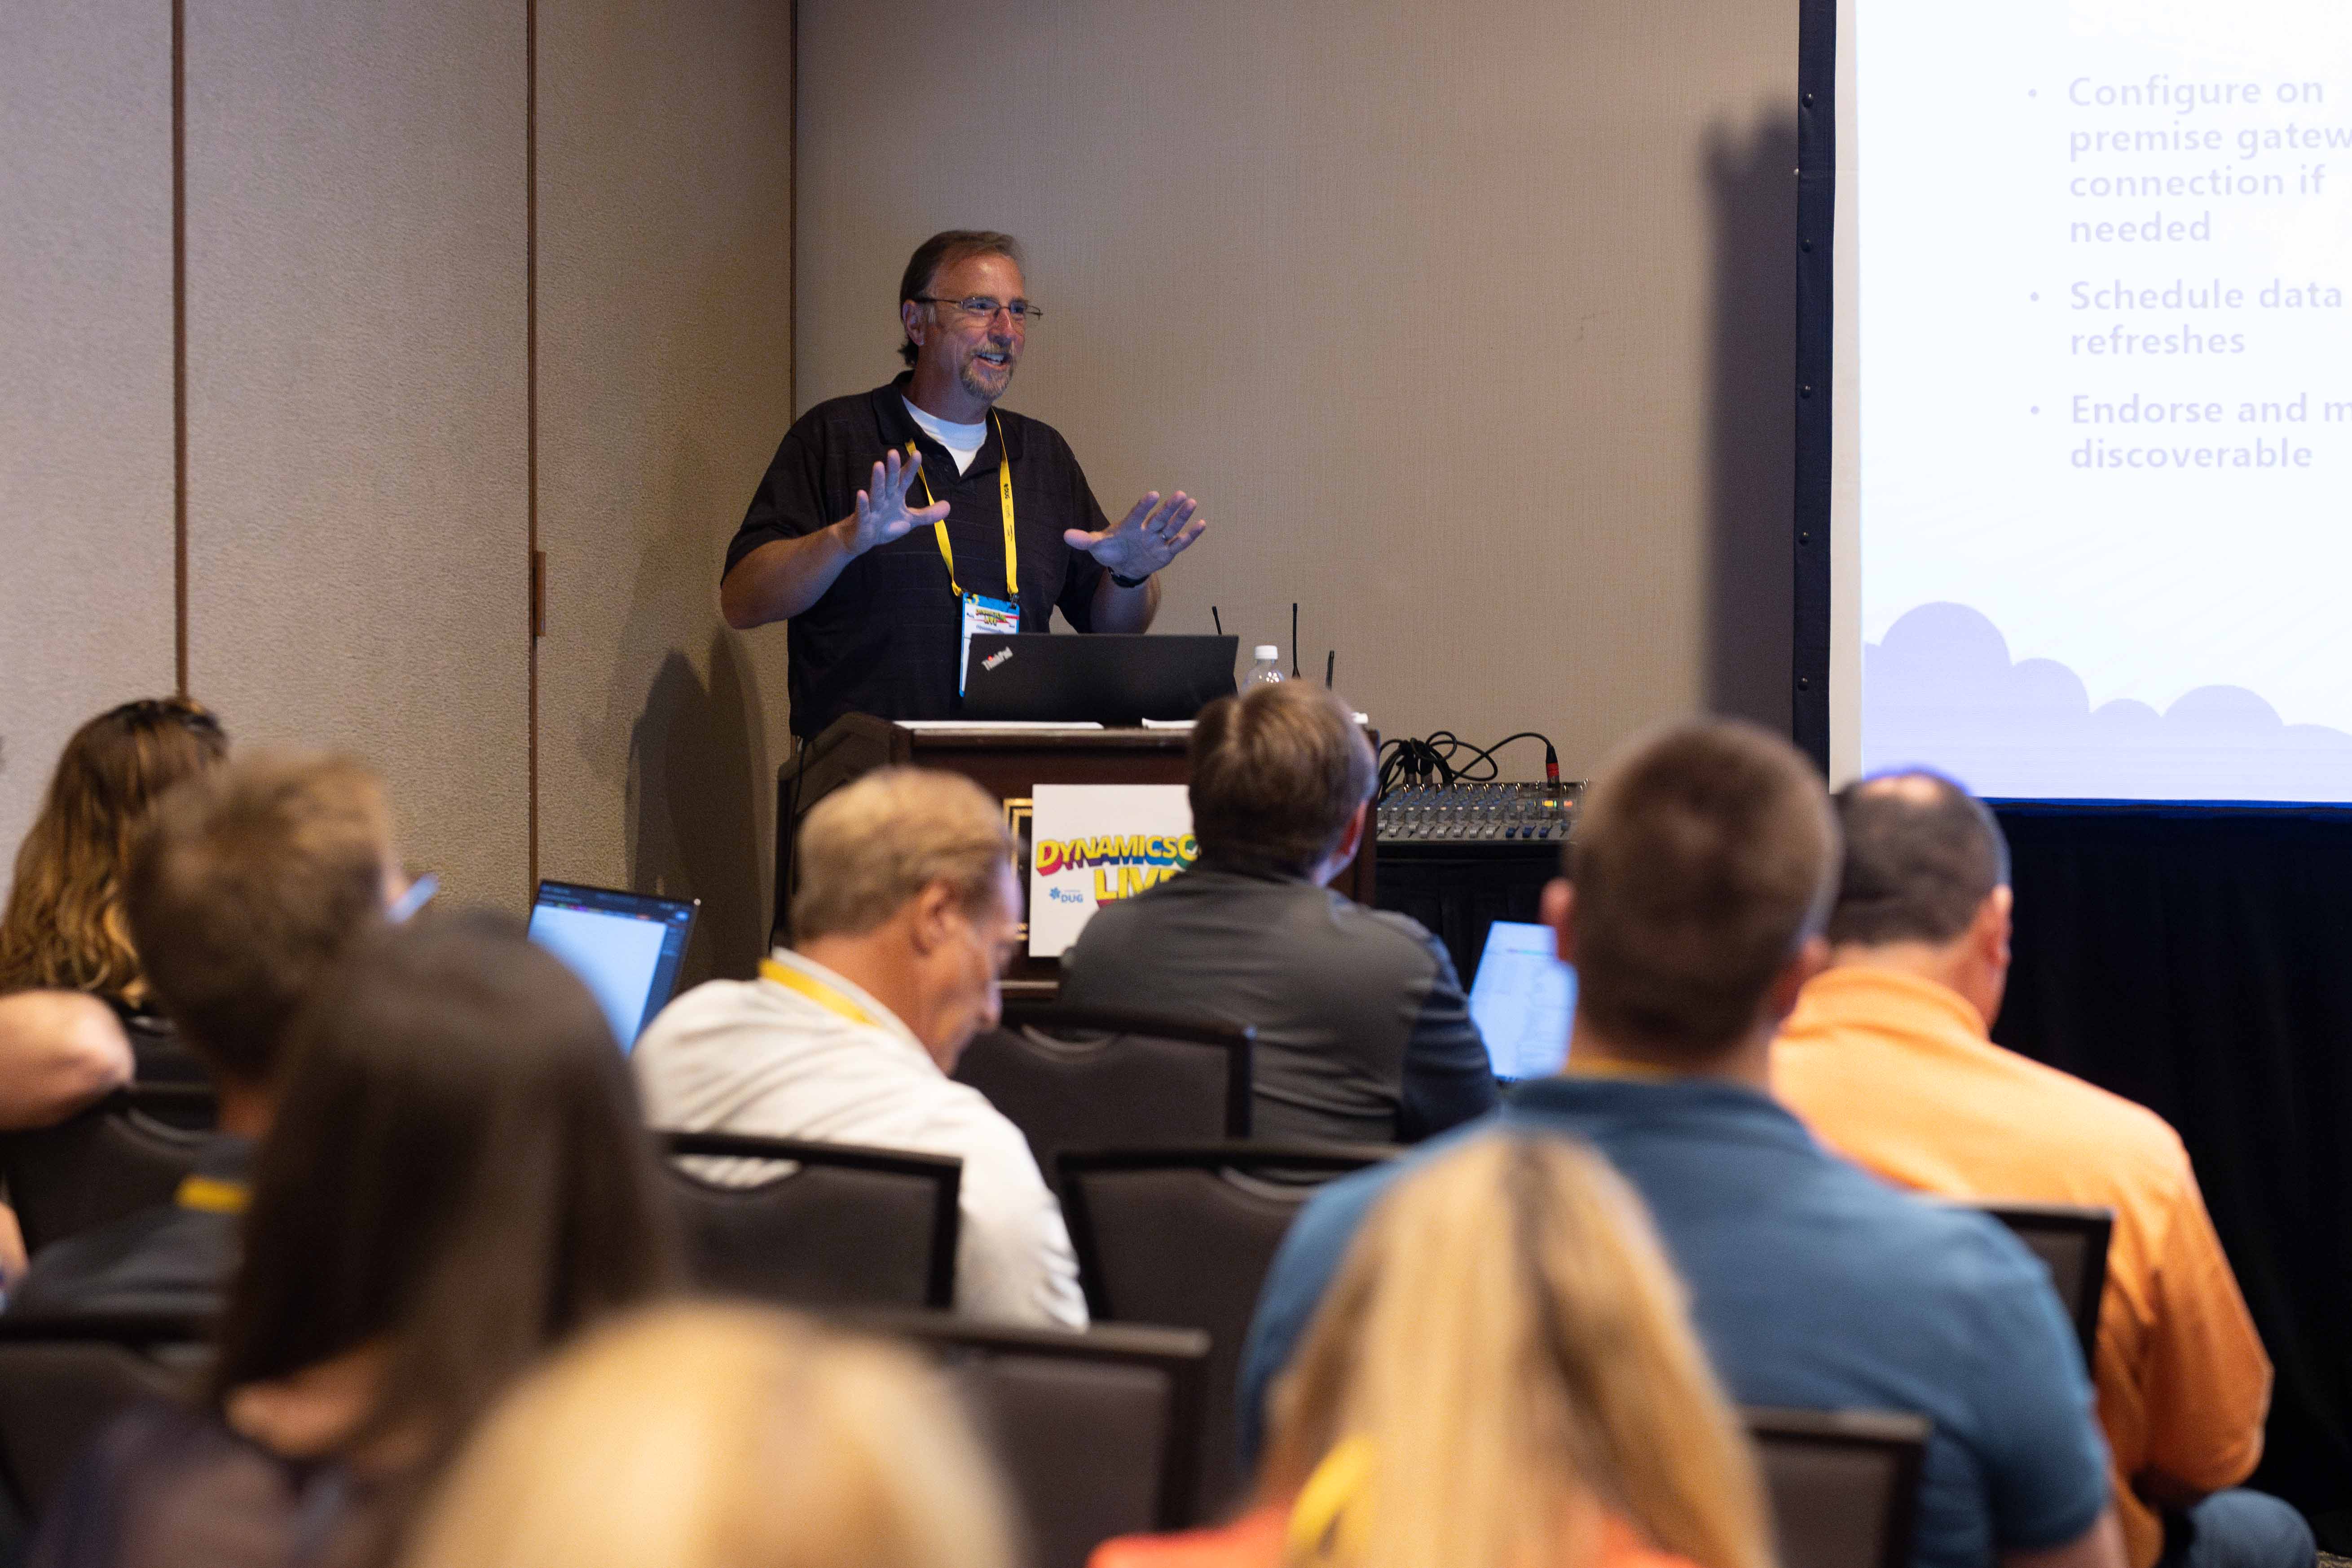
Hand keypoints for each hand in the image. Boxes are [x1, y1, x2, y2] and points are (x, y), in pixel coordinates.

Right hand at [841, 448, 949, 555]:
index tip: (917, 454)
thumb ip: (927, 514)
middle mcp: (884, 499)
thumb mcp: (909, 520)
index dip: (910, 468)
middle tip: (893, 452)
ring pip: (876, 493)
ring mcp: (873, 508)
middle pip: (890, 482)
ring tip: (878, 465)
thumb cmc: (884, 525)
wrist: (861, 539)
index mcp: (895, 496)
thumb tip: (948, 505)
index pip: (904, 479)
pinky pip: (863, 511)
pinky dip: (863, 503)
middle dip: (892, 468)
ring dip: (877, 480)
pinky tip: (861, 493)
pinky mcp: (863, 520)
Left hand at [1063, 491, 1206, 582]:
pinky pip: (1179, 543)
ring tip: (1192, 502)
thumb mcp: (1096, 546)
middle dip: (1169, 507)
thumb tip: (1065, 536)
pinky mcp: (1166, 552)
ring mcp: (1158, 540)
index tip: (1153, 495)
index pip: (1138, 514)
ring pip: (1171, 526)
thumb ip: (1083, 540)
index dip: (1145, 506)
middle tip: (1180, 494)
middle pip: (1159, 517)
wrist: (1123, 566)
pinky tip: (1201, 524)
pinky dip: (1190, 535)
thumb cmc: (1110, 550)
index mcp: (1130, 525)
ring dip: (1181, 516)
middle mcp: (1147, 530)